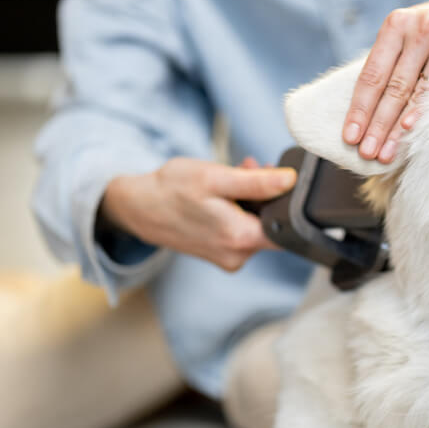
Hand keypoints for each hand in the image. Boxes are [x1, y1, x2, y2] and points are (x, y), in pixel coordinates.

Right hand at [99, 156, 295, 271]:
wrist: (139, 208)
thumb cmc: (172, 190)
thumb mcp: (215, 178)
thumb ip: (256, 183)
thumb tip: (289, 180)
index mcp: (241, 240)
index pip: (286, 227)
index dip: (286, 201)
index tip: (277, 180)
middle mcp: (239, 256)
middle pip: (271, 226)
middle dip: (266, 196)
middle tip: (250, 168)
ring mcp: (230, 259)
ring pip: (256, 227)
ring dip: (252, 201)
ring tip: (235, 175)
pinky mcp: (222, 255)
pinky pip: (241, 232)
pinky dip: (239, 212)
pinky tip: (227, 194)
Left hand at [342, 0, 428, 163]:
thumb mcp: (408, 38)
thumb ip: (390, 66)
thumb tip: (365, 118)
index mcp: (396, 26)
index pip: (372, 75)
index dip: (360, 108)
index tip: (349, 137)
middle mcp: (419, 29)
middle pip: (393, 87)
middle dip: (377, 125)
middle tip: (366, 152)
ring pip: (416, 93)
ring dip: (397, 128)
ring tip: (384, 154)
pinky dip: (423, 112)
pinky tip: (409, 130)